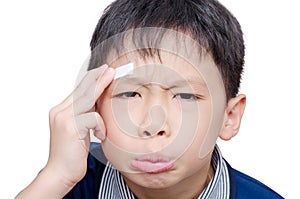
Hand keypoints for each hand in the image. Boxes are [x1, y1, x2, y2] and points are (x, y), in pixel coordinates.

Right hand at [46, 65, 114, 187]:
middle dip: (98, 77)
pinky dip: (101, 125)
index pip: (78, 90)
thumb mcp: (80, 129)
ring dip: (101, 86)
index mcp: (62, 110)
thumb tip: (100, 102)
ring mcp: (63, 118)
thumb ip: (86, 114)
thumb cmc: (72, 152)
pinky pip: (92, 118)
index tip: (104, 70)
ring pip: (86, 97)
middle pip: (82, 89)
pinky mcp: (70, 127)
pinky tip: (101, 136)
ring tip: (112, 76)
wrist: (60, 173)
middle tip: (110, 67)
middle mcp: (60, 111)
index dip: (92, 78)